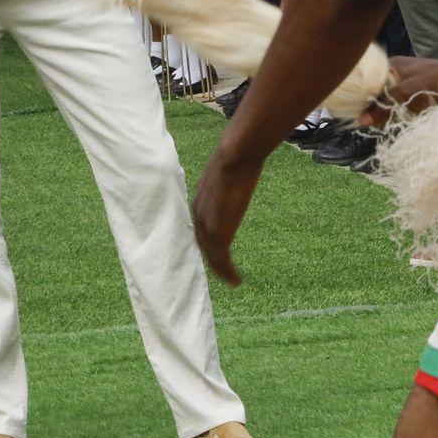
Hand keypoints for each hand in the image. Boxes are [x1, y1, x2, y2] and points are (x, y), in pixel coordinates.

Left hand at [191, 147, 264, 287]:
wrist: (235, 156)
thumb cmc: (236, 155)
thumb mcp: (228, 170)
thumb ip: (228, 178)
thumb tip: (238, 168)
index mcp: (200, 200)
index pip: (200, 227)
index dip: (207, 240)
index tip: (214, 251)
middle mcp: (199, 214)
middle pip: (202, 243)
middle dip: (212, 259)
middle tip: (222, 272)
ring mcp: (207, 225)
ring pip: (211, 255)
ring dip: (221, 270)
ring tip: (233, 281)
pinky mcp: (219, 233)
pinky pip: (221, 260)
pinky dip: (227, 272)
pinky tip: (236, 281)